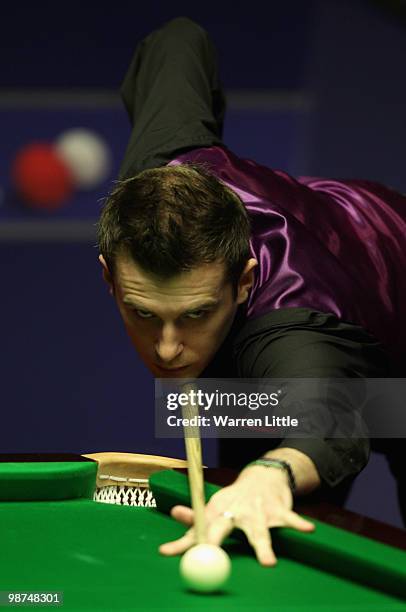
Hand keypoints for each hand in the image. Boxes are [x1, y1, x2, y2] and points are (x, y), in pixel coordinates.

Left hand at [159, 465, 314, 565]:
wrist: (262, 477)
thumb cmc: (235, 501)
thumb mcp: (214, 508)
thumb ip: (194, 521)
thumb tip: (173, 516)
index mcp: (216, 512)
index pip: (196, 529)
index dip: (181, 542)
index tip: (166, 553)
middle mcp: (234, 511)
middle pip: (222, 529)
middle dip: (215, 541)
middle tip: (209, 554)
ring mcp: (257, 510)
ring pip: (259, 531)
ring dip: (264, 547)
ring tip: (268, 563)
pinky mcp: (278, 510)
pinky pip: (289, 520)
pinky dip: (299, 526)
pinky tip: (307, 530)